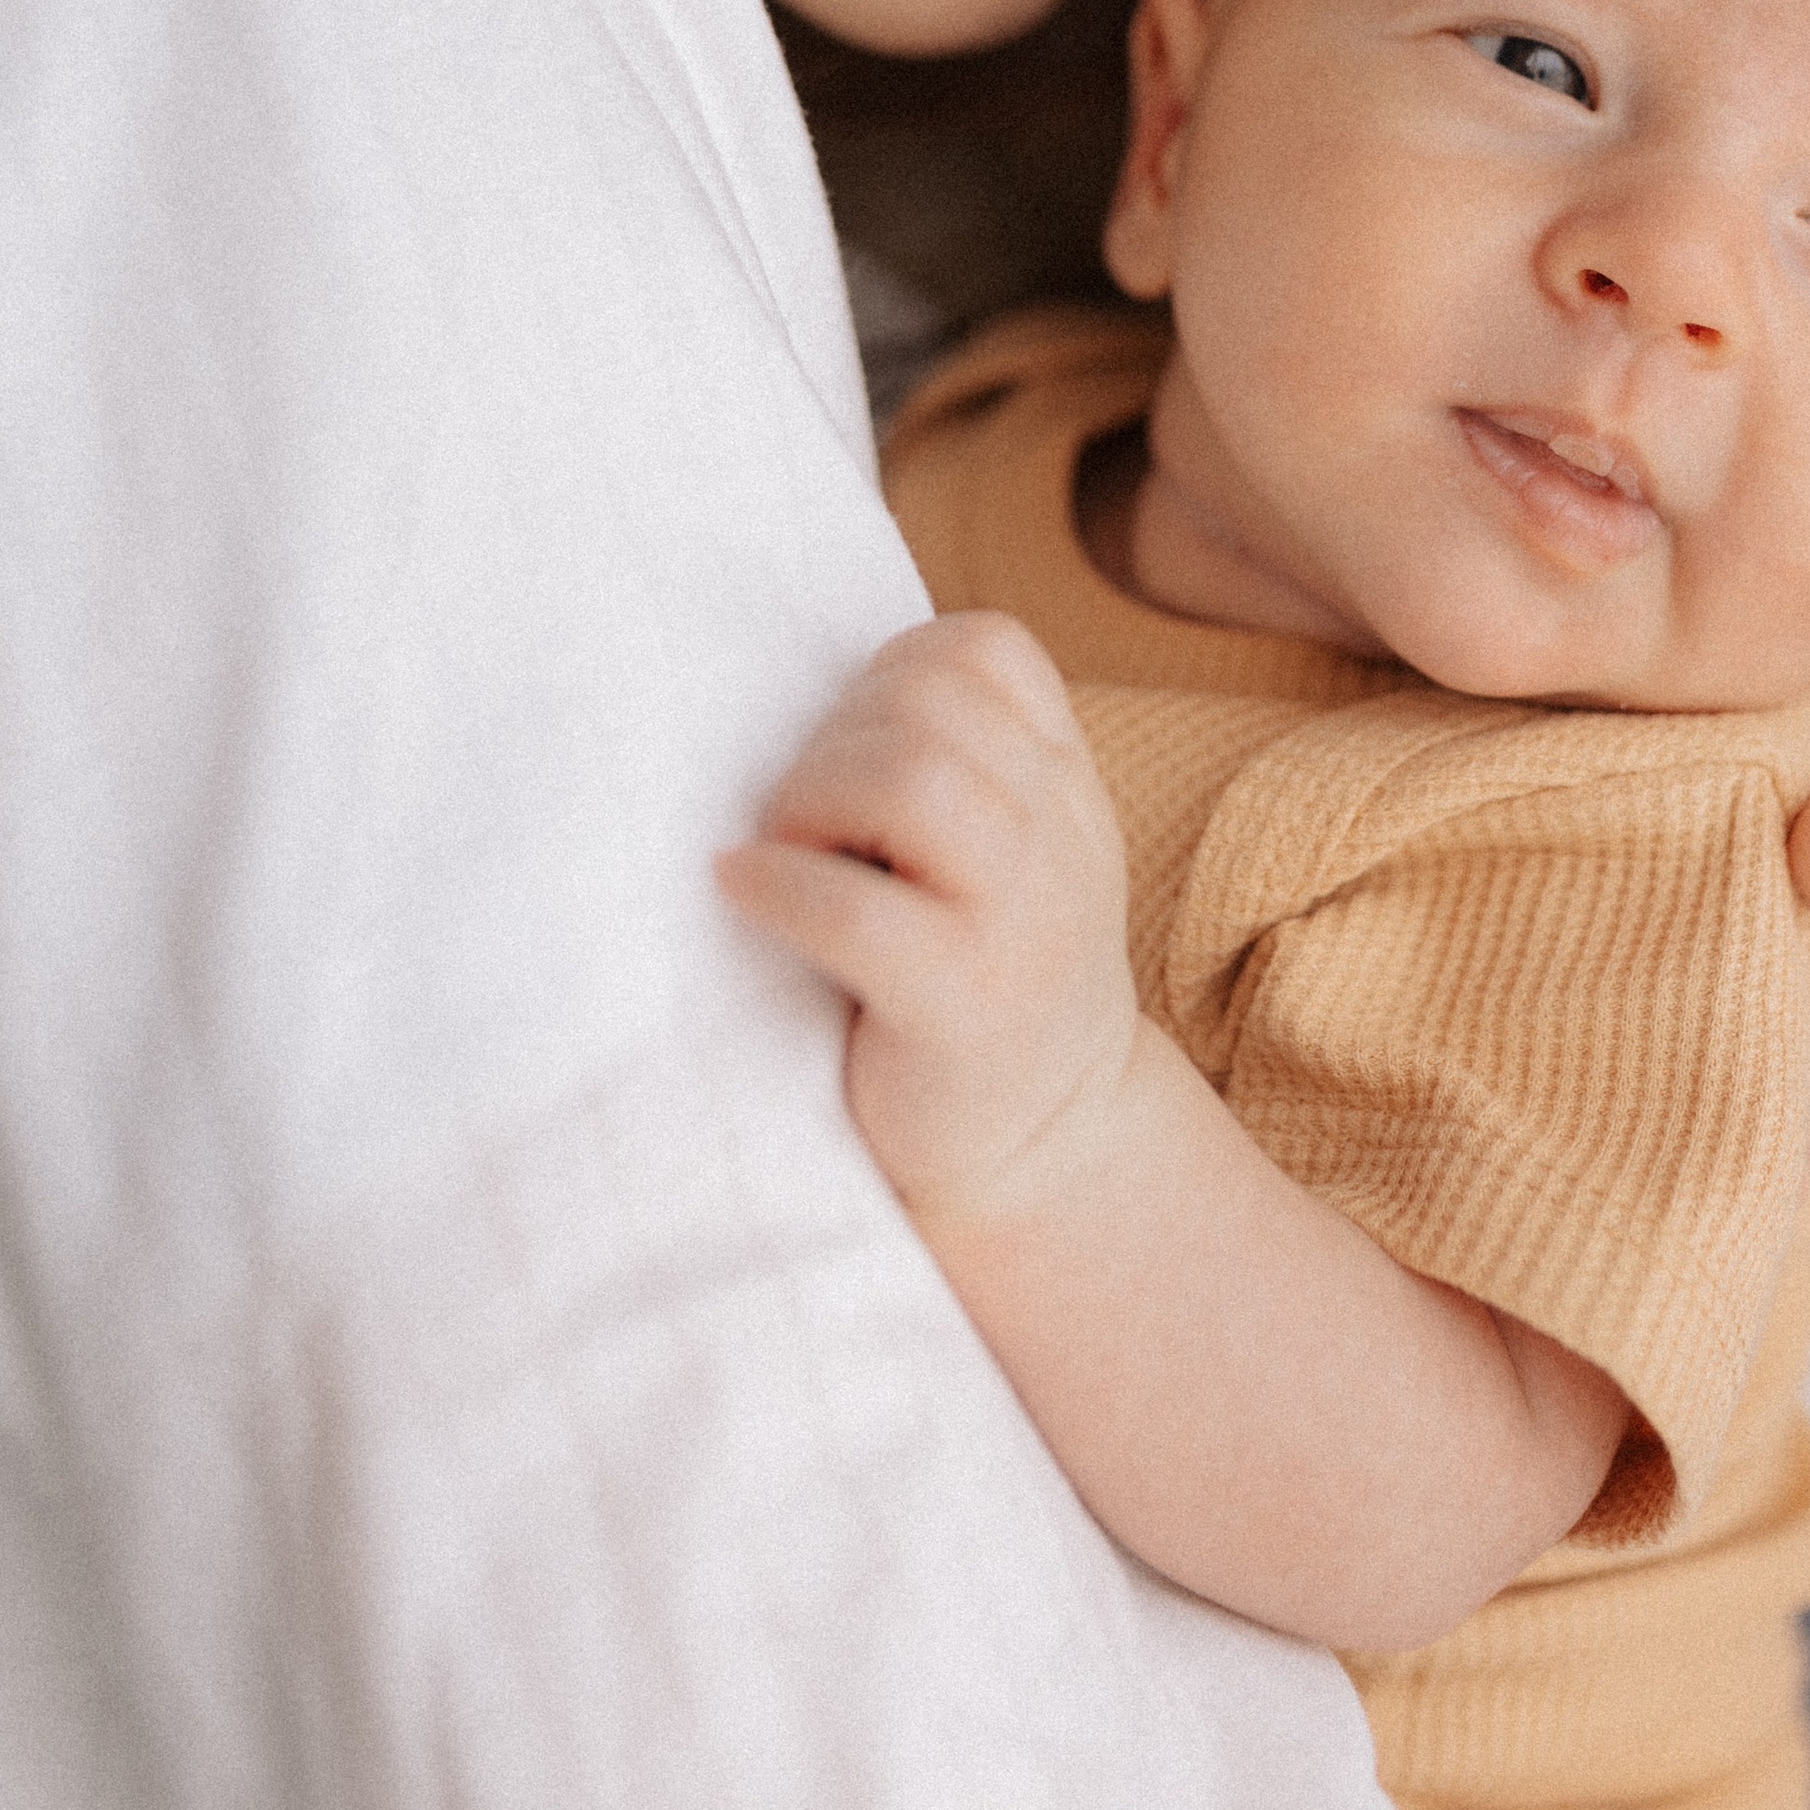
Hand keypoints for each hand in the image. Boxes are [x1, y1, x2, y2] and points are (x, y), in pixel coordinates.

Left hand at [716, 611, 1139, 1225]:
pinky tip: (743, 892)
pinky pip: (860, 910)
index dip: (893, 669)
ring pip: (911, 782)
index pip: (990, 649)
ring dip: (809, 797)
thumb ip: (958, 772)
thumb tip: (801, 697)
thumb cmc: (984, 992)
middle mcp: (1061, 841)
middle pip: (932, 705)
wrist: (1048, 1160)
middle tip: (798, 816)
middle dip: (832, 738)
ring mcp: (1022, 924)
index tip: (848, 740)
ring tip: (783, 851)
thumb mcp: (1008, 863)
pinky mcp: (964, 1006)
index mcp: (1066, 790)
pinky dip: (780, 884)